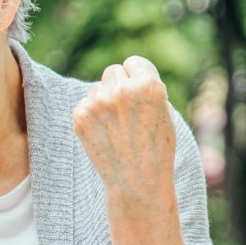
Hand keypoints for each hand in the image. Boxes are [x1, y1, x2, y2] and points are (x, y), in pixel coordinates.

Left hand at [73, 56, 177, 216]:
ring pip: (96, 88)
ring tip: (116, 127)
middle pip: (112, 71)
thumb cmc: (156, 147)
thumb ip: (146, 87)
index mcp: (148, 86)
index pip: (133, 62)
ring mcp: (98, 103)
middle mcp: (122, 90)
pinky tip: (103, 134)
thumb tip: (125, 72)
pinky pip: (84, 103)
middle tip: (126, 112)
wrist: (136, 182)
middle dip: (118, 86)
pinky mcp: (80, 116)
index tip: (138, 94)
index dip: (137, 78)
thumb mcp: (164, 111)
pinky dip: (91, 116)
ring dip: (104, 101)